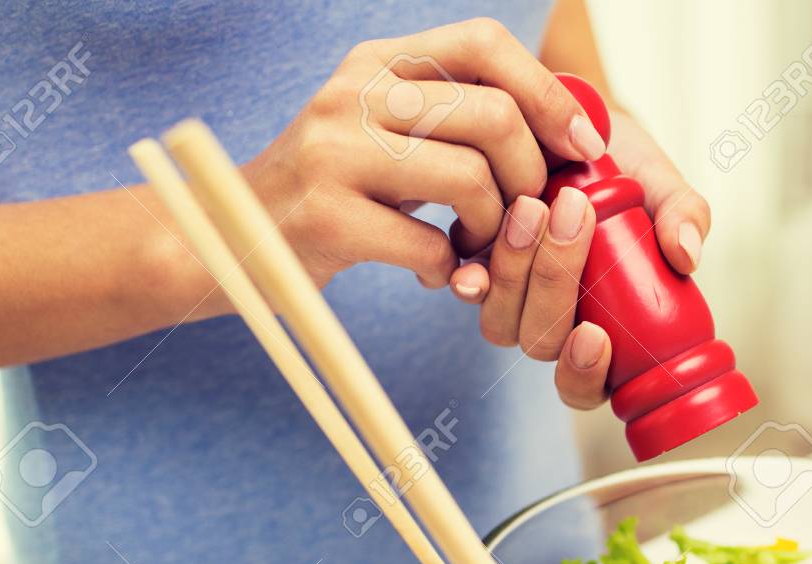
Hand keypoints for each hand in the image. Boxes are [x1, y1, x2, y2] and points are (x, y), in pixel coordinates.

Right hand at [237, 17, 604, 293]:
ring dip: (493, 229)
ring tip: (475, 249)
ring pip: (470, 179)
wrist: (229, 240)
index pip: (484, 42)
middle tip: (521, 215)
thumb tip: (562, 130)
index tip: (582, 147)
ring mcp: (335, 152)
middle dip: (531, 176)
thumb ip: (451, 119)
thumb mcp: (380, 132)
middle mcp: (354, 93)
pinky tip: (435, 273)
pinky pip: (430, 245)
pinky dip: (449, 270)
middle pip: (493, 115)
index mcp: (377, 63)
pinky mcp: (327, 218)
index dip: (548, 93)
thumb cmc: (329, 192)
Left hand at [447, 111, 710, 409]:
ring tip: (533, 204)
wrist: (572, 122)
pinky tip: (484, 229)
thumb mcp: (661, 186)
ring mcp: (510, 299)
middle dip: (552, 284)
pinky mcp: (473, 266)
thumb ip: (684, 215)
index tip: (594, 335)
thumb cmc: (625, 167)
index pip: (585, 387)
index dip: (584, 375)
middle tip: (572, 212)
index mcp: (605, 330)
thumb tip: (687, 254)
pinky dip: (471, 264)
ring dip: (514, 269)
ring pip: (499, 319)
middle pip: (540, 342)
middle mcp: (553, 324)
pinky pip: (465, 284)